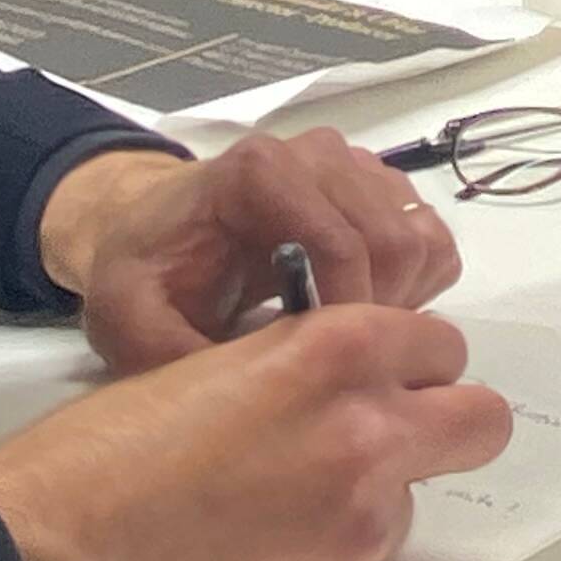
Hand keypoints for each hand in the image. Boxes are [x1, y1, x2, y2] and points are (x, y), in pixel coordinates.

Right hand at [0, 304, 512, 560]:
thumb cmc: (91, 464)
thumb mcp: (210, 370)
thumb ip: (295, 370)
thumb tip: (328, 390)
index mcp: (334, 354)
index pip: (439, 346)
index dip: (411, 368)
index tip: (386, 386)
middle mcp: (369, 435)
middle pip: (479, 423)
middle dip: (444, 430)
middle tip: (383, 449)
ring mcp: (360, 530)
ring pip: (405, 508)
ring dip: (358, 511)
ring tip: (260, 528)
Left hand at [35, 132, 464, 374]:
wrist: (154, 231)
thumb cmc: (145, 273)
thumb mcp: (131, 322)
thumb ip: (179, 358)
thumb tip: (245, 406)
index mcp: (260, 172)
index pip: (342, 243)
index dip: (345, 313)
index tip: (322, 368)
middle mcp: (317, 154)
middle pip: (394, 241)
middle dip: (377, 314)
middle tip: (337, 364)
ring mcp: (354, 166)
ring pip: (422, 240)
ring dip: (400, 302)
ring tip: (344, 341)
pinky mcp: (379, 187)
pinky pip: (430, 240)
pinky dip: (413, 286)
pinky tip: (359, 314)